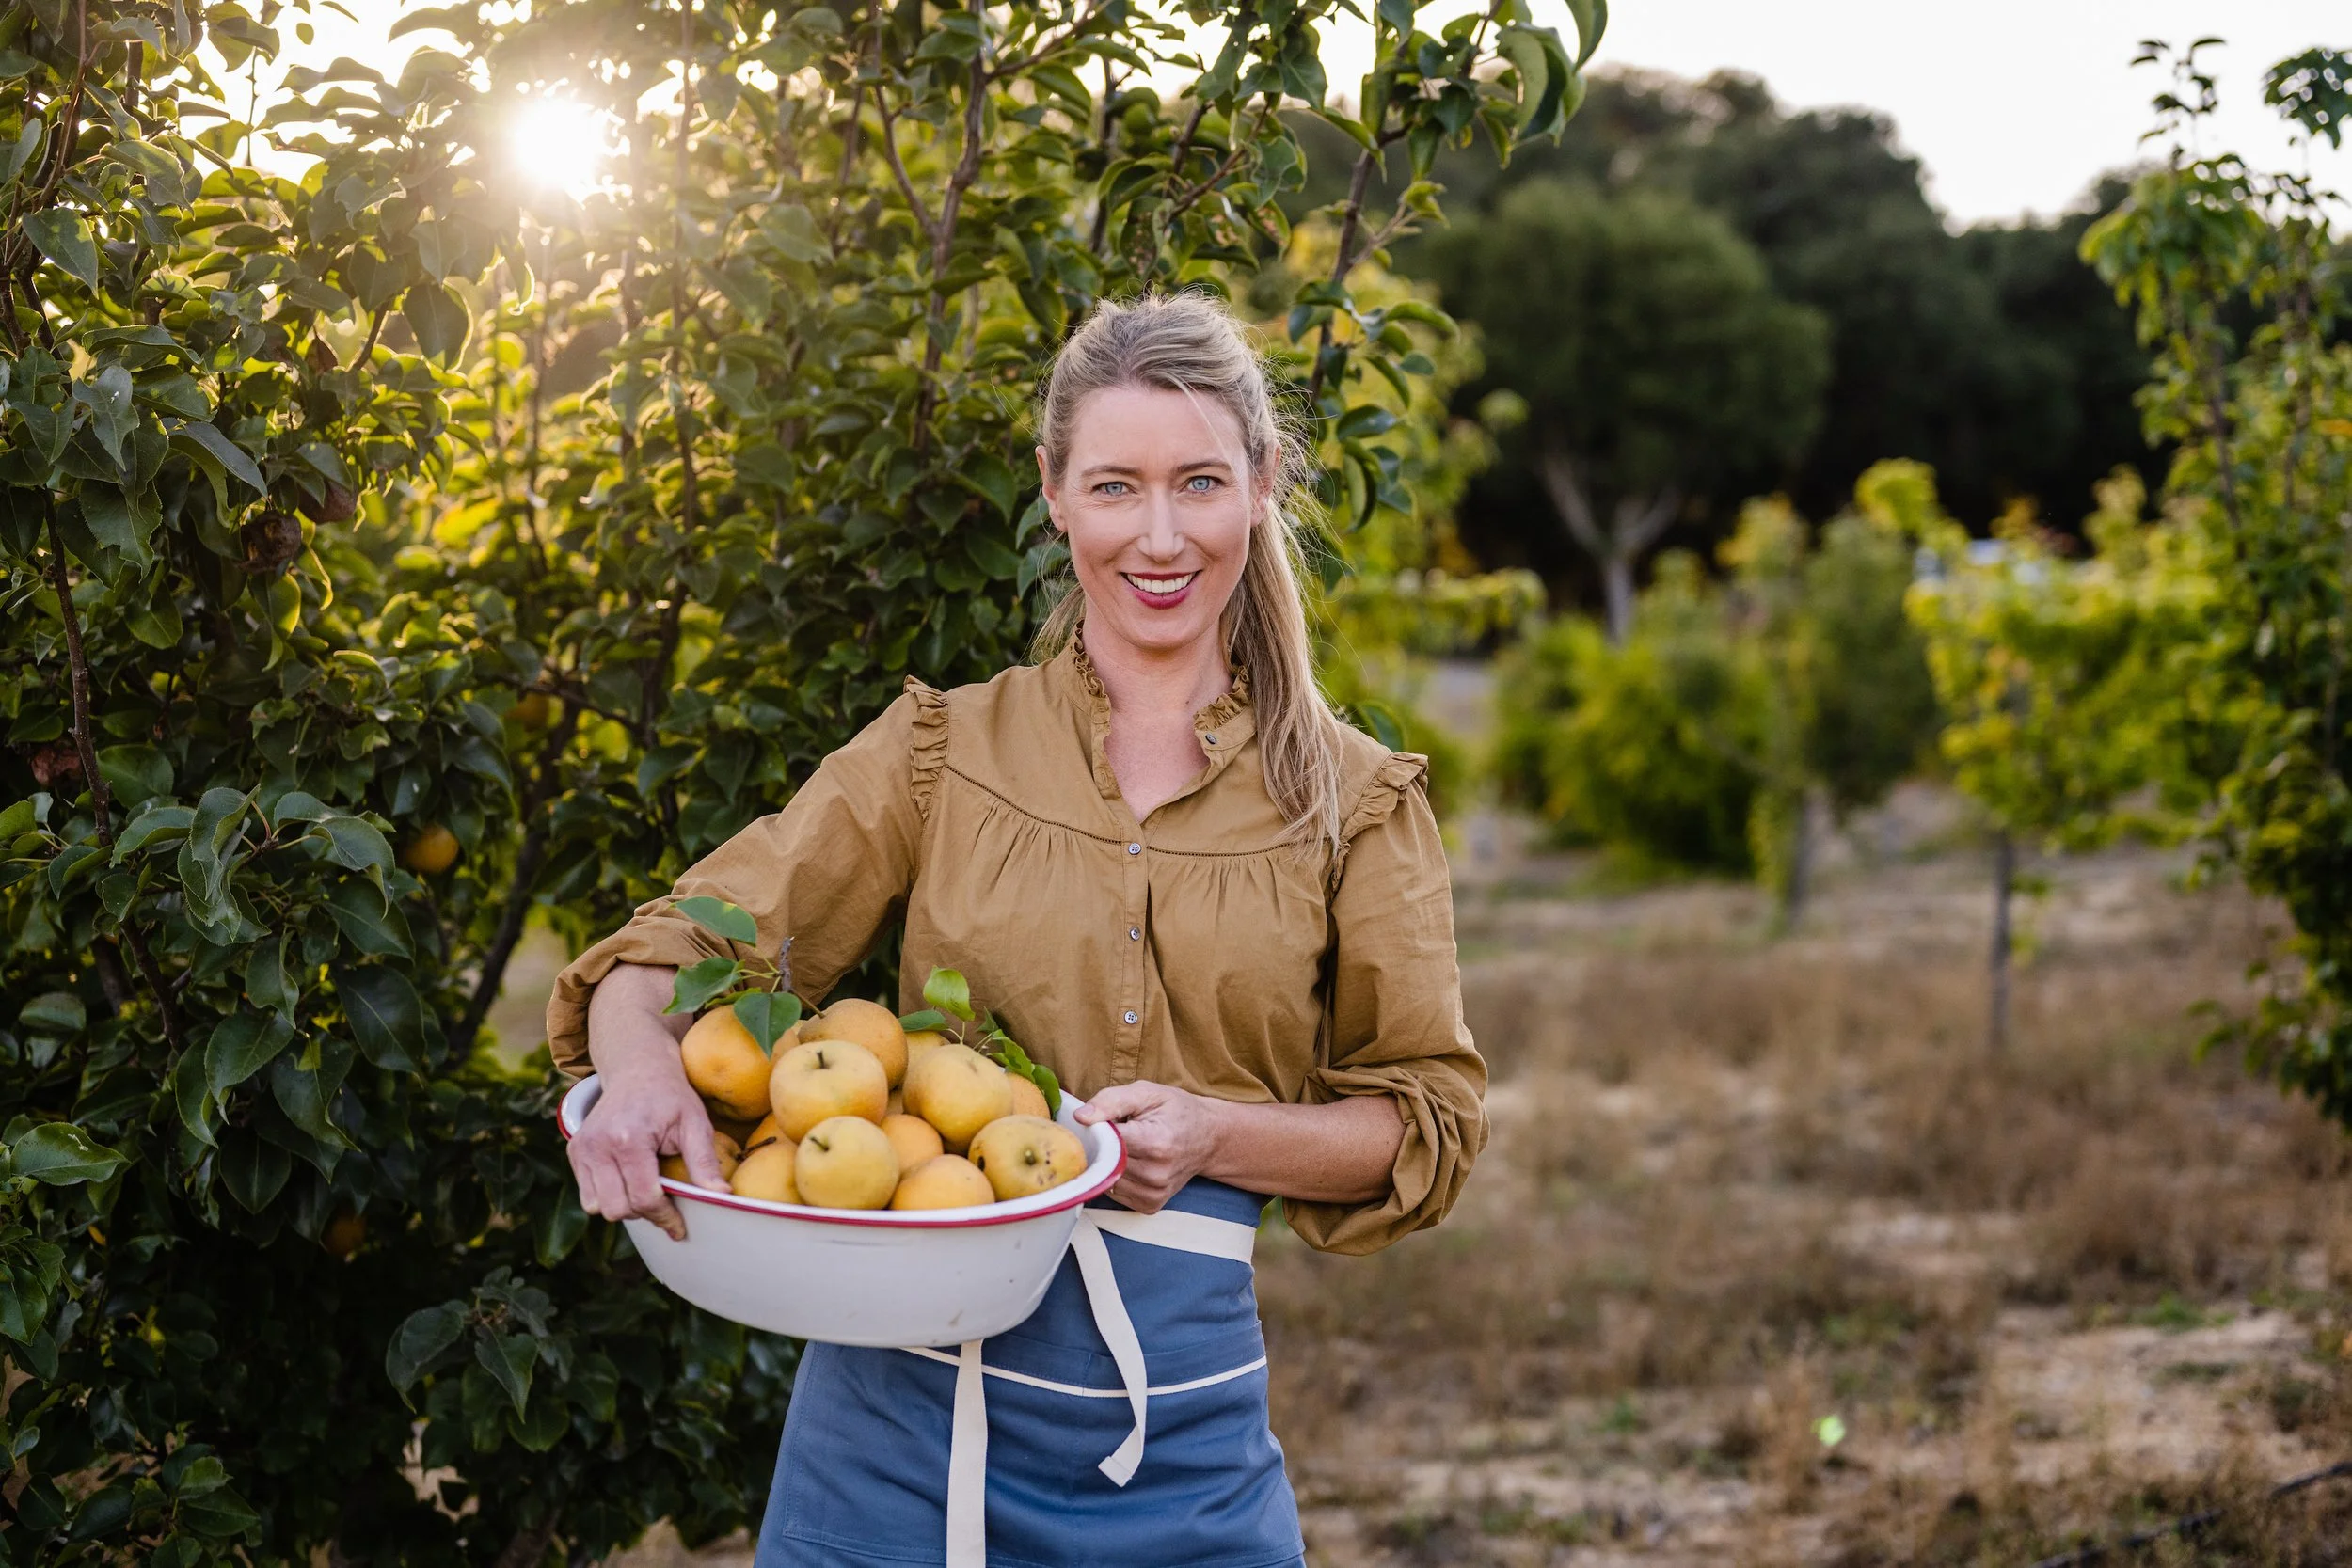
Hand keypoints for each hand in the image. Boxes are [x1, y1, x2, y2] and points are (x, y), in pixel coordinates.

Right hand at [566, 1064, 727, 1241]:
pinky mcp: (574, 1151)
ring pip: (598, 1207)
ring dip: (624, 1206)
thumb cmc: (671, 1095)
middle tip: (665, 1200)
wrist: (638, 1068)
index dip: (665, 1217)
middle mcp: (598, 1146)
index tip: (679, 1226)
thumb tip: (723, 1196)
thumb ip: (705, 1162)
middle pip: (618, 1209)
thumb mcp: (695, 1123)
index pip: (644, 1198)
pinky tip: (628, 1179)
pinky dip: (608, 1196)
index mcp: (629, 1139)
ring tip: (645, 1186)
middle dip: (644, 1213)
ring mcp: (581, 1149)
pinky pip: (587, 1195)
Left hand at [1074, 1080, 1225, 1212]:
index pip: (1106, 1141)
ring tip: (1127, 1146)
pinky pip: (1114, 1193)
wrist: (1208, 1138)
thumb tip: (1080, 1118)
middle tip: (1114, 1131)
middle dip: (1101, 1145)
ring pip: (1105, 1179)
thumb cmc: (1176, 1111)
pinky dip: (1115, 1177)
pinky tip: (1131, 1163)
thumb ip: (1111, 1101)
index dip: (1096, 1129)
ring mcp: (1153, 1194)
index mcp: (1156, 1143)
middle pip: (1104, 1161)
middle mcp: (1156, 1174)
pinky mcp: (1149, 1206)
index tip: (1099, 1121)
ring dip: (1107, 1163)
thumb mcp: (1147, 1093)